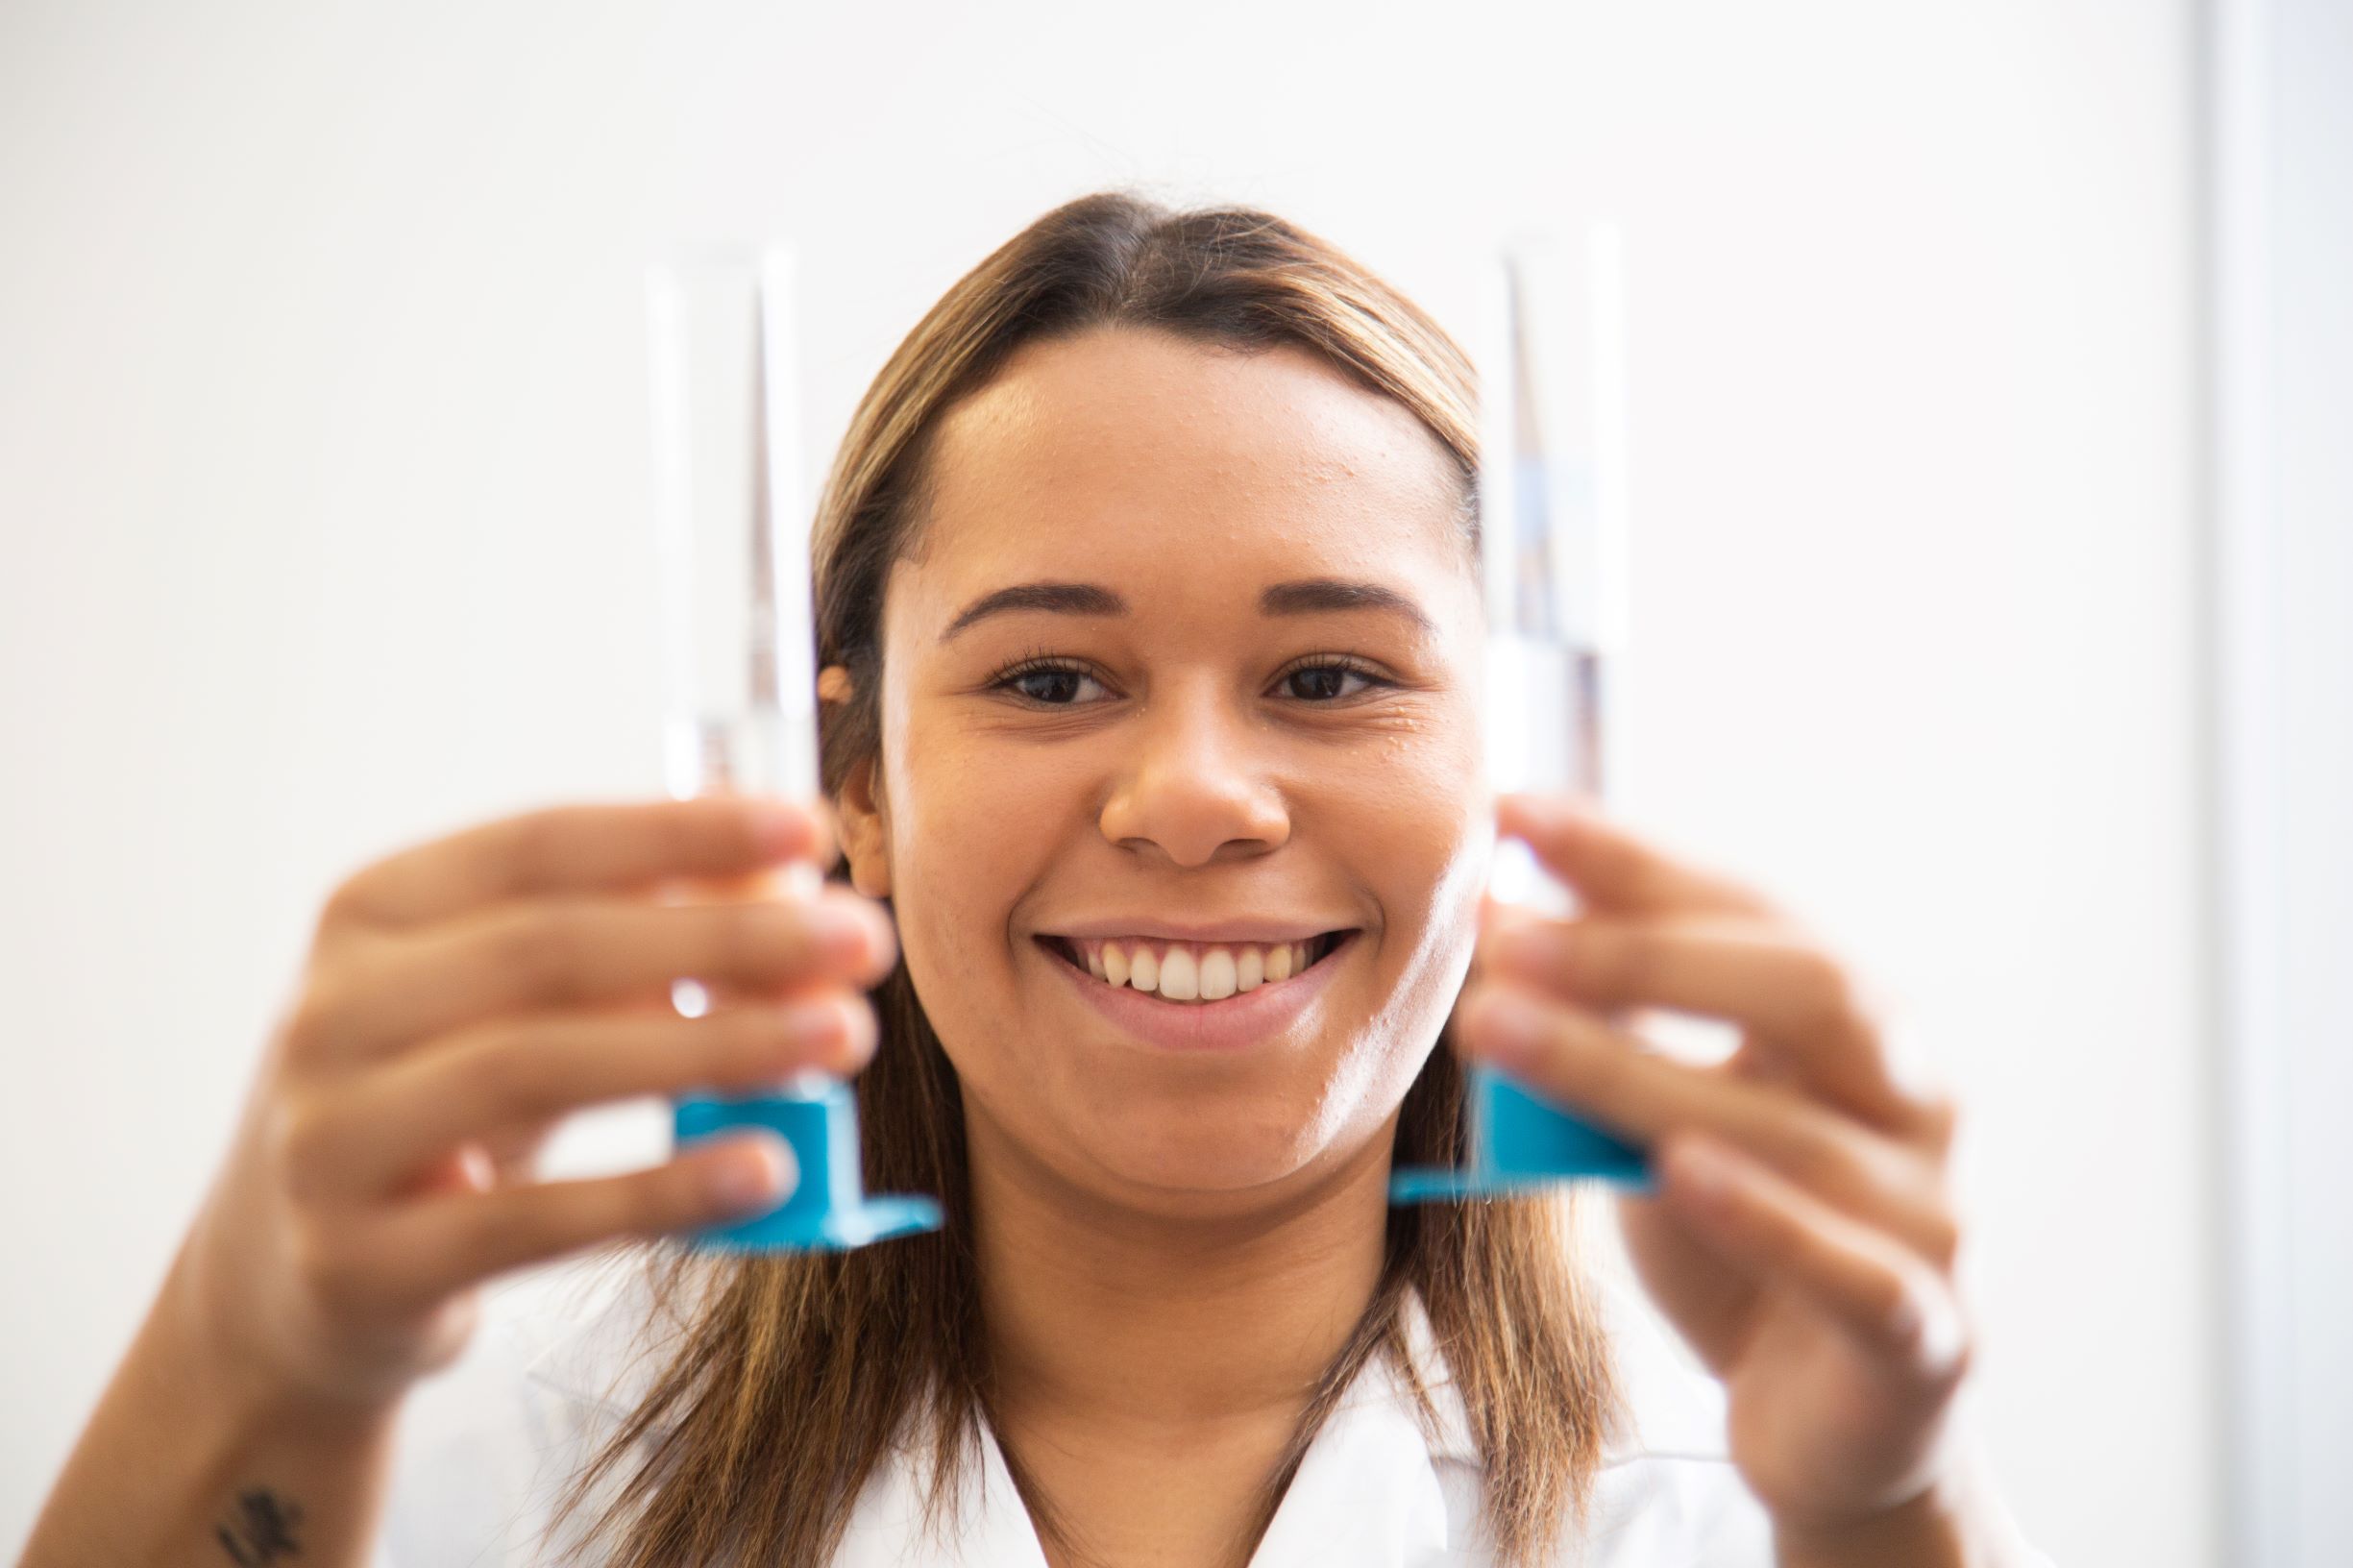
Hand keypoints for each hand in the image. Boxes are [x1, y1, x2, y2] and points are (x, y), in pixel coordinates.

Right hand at [173, 795, 898, 1415]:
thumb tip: (789, 882)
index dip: (680, 831)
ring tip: (840, 1037)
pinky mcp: (361, 1264)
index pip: (541, 844)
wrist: (293, 1285)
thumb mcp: (511, 1006)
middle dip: (725, 939)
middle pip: (551, 951)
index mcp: (372, 913)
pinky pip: (531, 1224)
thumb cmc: (445, 1104)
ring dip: (711, 1048)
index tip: (810, 830)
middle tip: (862, 940)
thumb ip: (631, 937)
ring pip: (538, 1069)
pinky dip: (662, 1190)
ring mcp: (331, 1139)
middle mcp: (332, 1011)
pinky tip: (769, 1170)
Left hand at [1453, 793, 1971, 1535]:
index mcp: (1857, 1026)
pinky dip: (1769, 1219)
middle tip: (1503, 935)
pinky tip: (1677, 1171)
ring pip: (1797, 1129)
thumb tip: (1499, 928)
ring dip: (1635, 1071)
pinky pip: (1858, 1271)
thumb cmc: (1741, 1244)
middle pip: (1806, 989)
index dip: (1633, 860)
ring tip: (1507, 1030)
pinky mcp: (1926, 1337)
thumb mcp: (1655, 1128)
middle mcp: (1915, 1099)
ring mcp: (1933, 1215)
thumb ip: (1606, 1041)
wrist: (1827, 1428)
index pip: (1752, 911)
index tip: (1513, 812)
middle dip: (1642, 952)